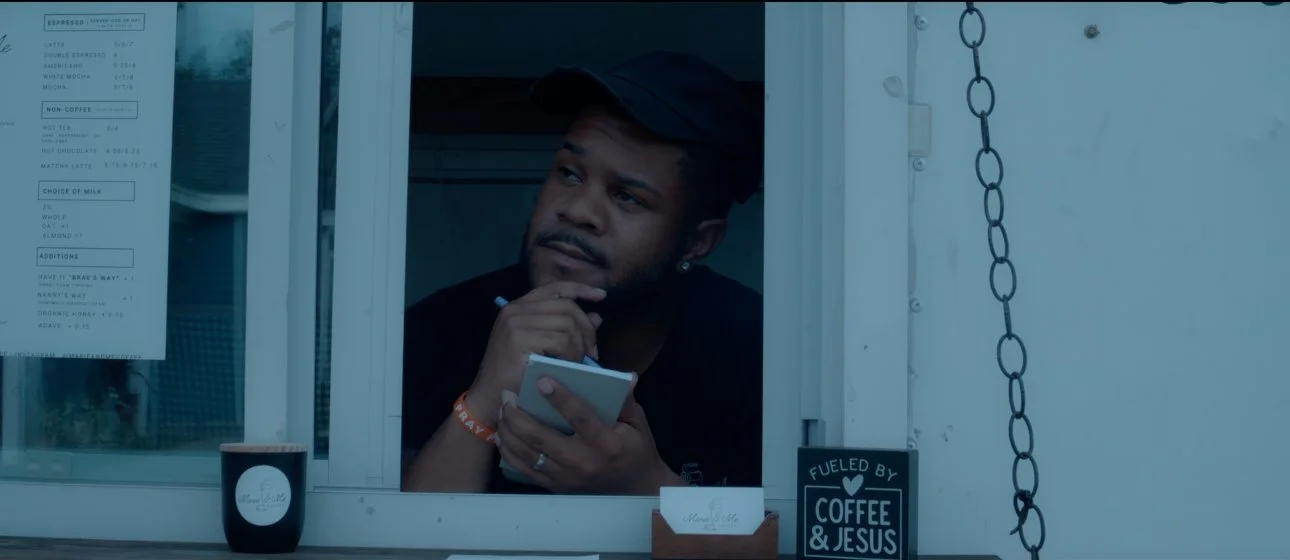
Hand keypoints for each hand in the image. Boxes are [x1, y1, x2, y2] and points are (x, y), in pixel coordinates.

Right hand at [467, 282, 605, 421]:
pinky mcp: (519, 340)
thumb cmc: (515, 375)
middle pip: (566, 306)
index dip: (580, 289)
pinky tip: (570, 366)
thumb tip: (596, 317)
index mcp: (519, 307)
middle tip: (592, 352)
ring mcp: (515, 323)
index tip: (601, 296)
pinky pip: (561, 341)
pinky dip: (572, 355)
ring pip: (567, 324)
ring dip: (579, 345)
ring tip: (579, 362)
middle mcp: (515, 310)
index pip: (555, 288)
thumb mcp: (542, 347)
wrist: (489, 399)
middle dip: (586, 328)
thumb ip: (565, 328)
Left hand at [496, 376, 679, 495]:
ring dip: (510, 430)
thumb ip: (626, 401)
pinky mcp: (556, 486)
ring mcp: (566, 477)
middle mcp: (583, 461)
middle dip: (518, 414)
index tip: (541, 380)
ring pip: (528, 453)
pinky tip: (502, 435)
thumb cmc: (636, 451)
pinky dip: (510, 451)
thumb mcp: (638, 424)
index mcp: (606, 442)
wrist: (635, 491)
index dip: (560, 399)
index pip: (579, 417)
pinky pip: (525, 469)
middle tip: (507, 395)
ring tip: (502, 410)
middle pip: (541, 437)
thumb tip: (626, 376)